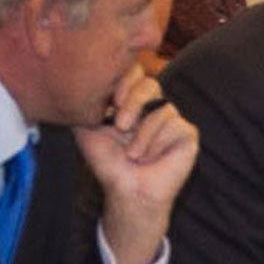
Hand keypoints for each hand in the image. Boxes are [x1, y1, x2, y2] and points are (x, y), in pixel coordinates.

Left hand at [74, 65, 198, 263]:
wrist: (126, 191)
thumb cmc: (109, 163)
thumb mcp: (87, 130)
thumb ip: (84, 106)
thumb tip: (76, 84)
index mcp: (131, 101)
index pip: (133, 72)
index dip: (124, 79)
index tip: (111, 100)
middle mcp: (153, 106)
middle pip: (150, 83)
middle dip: (133, 101)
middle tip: (120, 125)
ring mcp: (171, 119)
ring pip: (162, 106)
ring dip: (142, 133)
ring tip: (131, 154)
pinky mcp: (187, 133)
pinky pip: (176, 124)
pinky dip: (156, 142)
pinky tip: (147, 158)